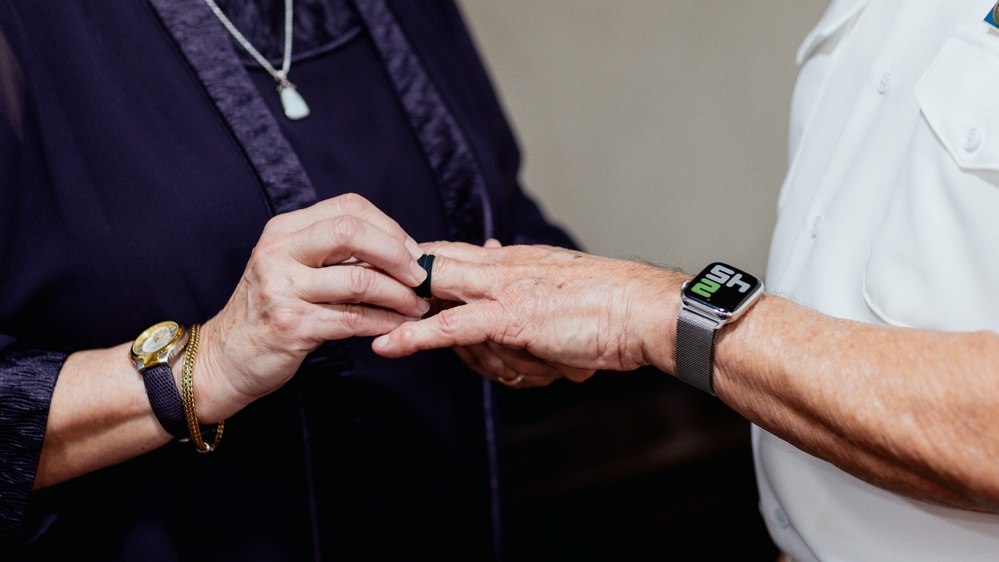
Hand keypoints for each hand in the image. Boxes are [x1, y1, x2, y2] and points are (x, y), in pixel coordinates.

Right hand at [195, 193, 429, 420]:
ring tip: (417, 305)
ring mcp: (281, 288)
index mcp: (283, 231)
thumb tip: (399, 249)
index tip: (411, 251)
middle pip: (351, 231)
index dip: (388, 227)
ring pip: (358, 280)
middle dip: (396, 253)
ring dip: (398, 295)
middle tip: (419, 275)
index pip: (347, 207)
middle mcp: (278, 252)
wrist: (225, 358)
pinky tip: (399, 326)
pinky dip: (384, 322)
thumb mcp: (291, 268)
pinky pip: (353, 319)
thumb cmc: (270, 312)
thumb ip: (333, 253)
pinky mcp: (291, 325)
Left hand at [372, 241, 684, 372]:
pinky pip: (451, 326)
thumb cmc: (607, 307)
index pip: (448, 253)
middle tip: (366, 291)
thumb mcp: (556, 290)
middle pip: (433, 271)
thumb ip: (519, 286)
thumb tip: (493, 274)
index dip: (409, 260)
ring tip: (536, 360)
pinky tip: (388, 344)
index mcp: (511, 260)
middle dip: (397, 285)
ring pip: (451, 318)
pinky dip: (417, 336)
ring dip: (478, 354)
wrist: (643, 312)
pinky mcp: (509, 316)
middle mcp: (501, 267)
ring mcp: (502, 290)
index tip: (374, 263)